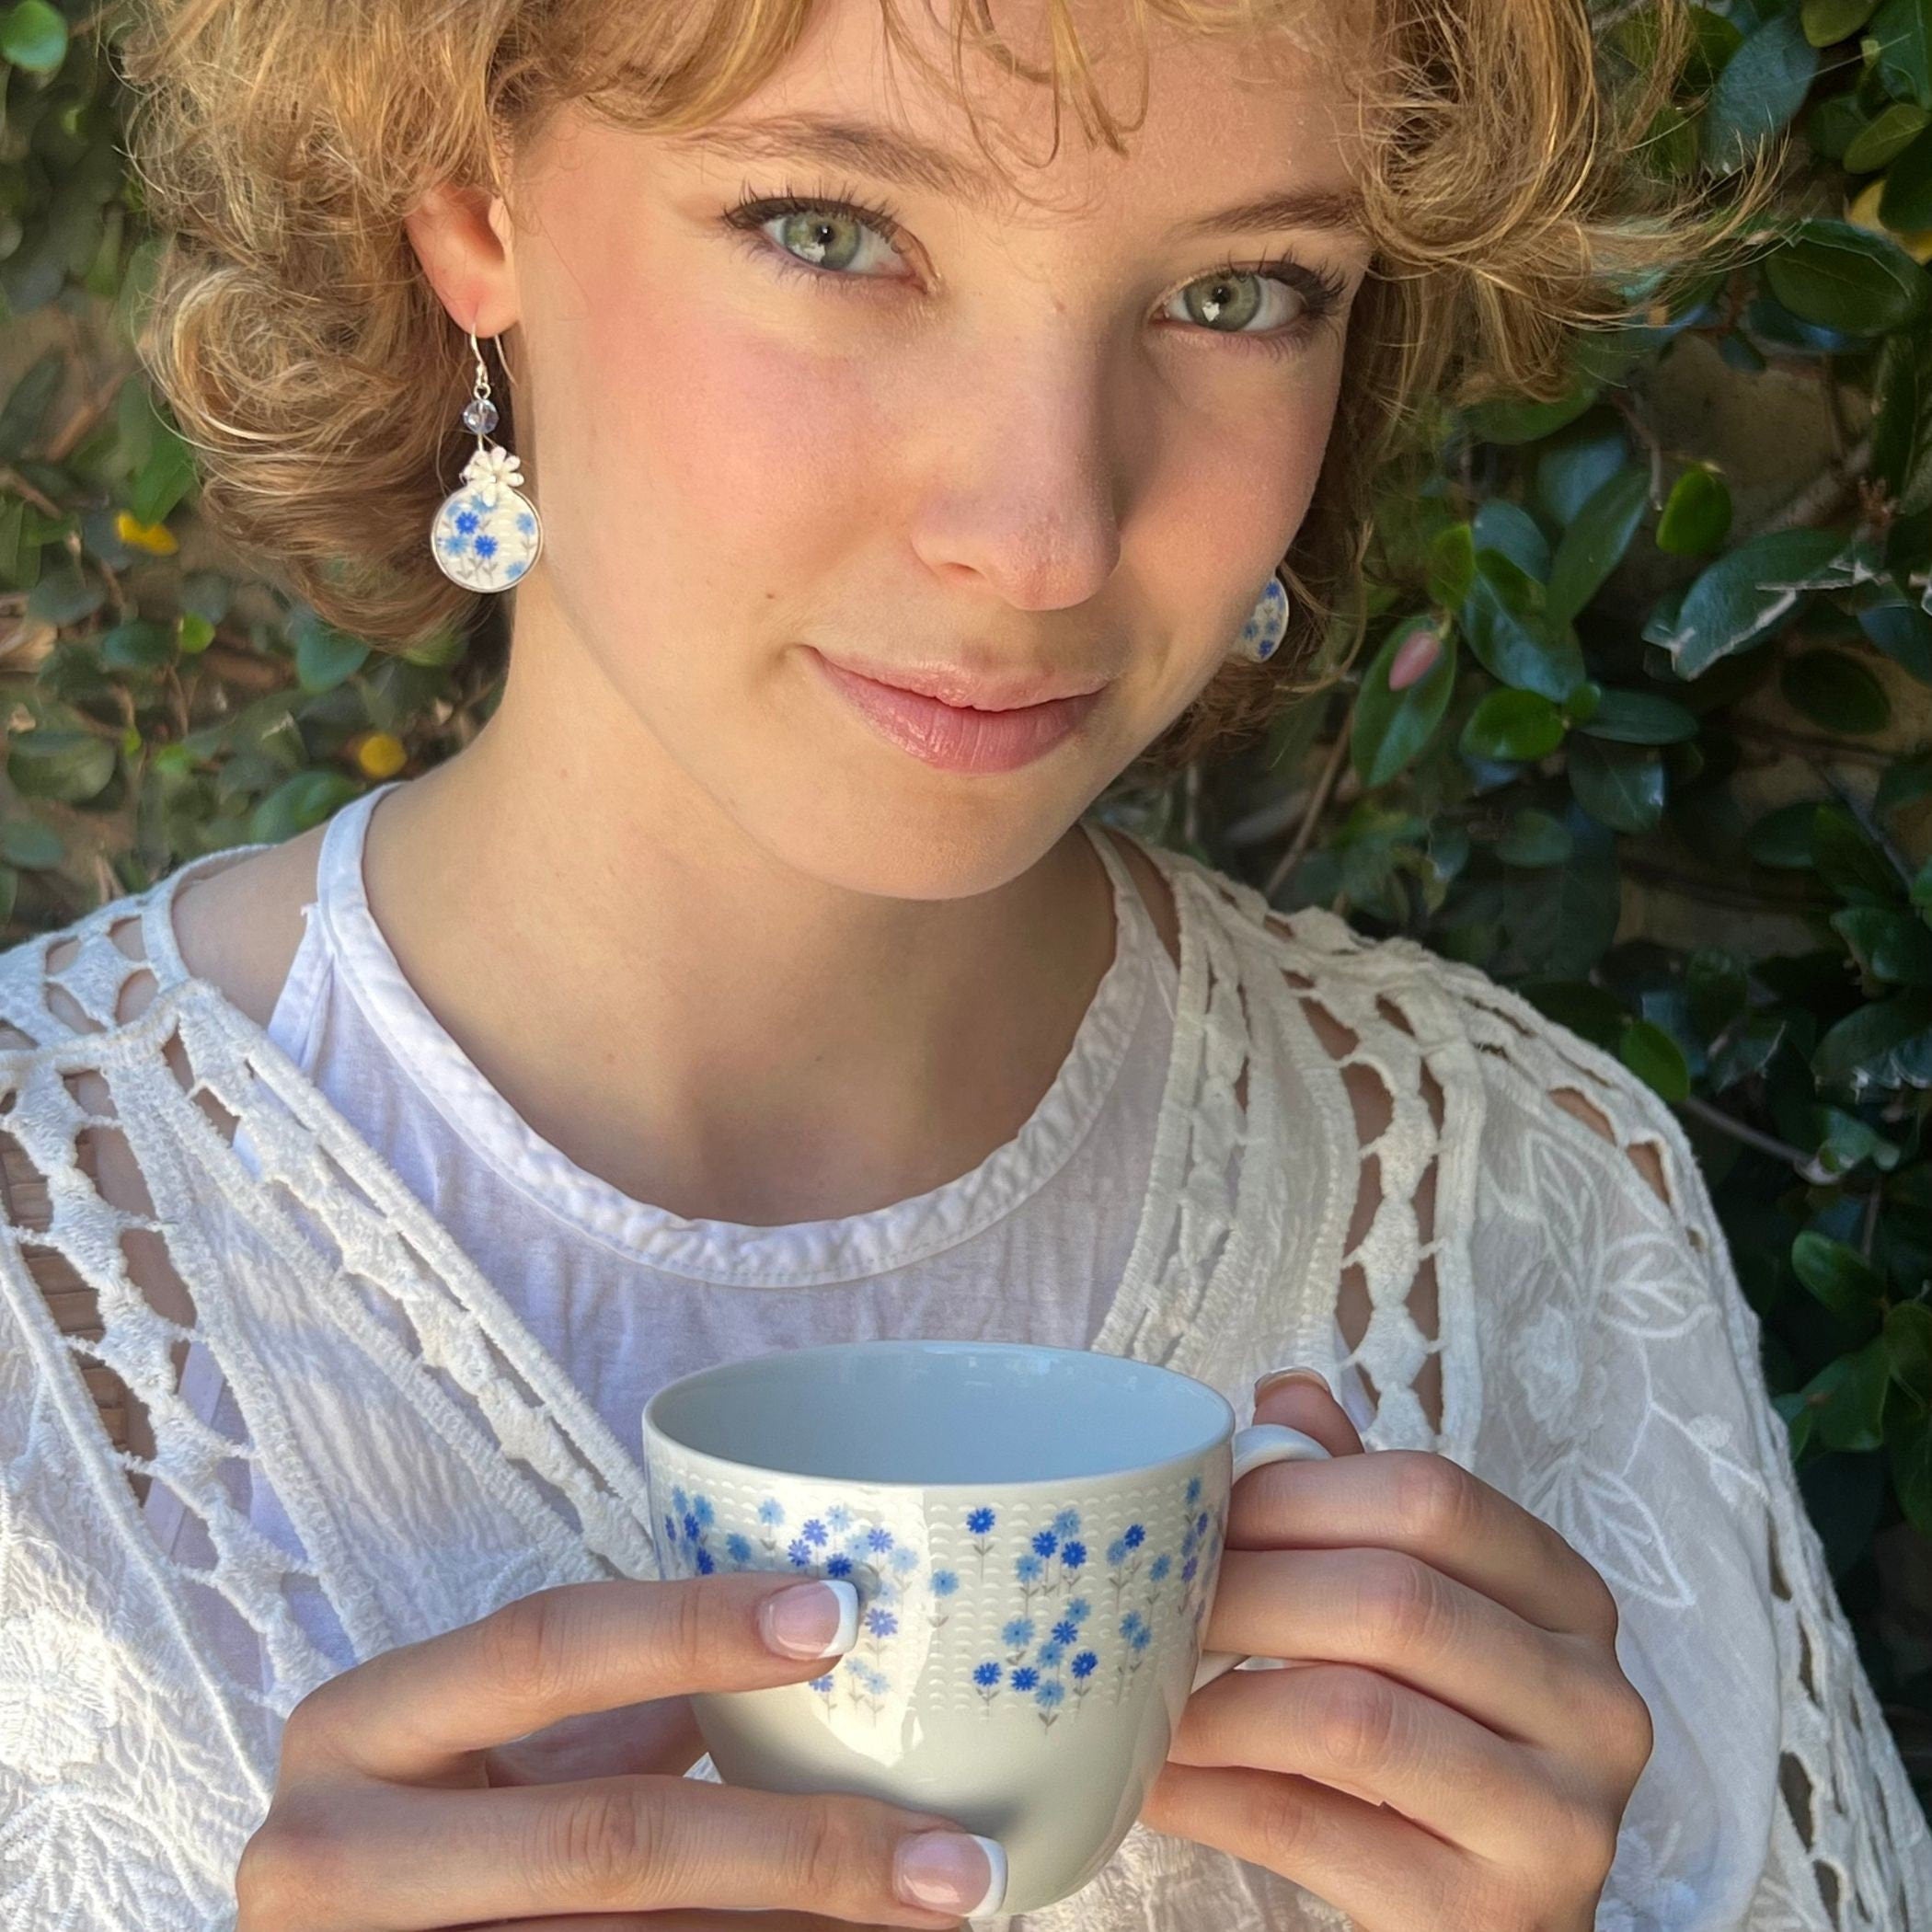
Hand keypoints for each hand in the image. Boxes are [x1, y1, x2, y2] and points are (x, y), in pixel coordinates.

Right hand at [235, 1571, 1002, 1930]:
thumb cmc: (439, 1818)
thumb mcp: (501, 1743)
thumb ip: (626, 1698)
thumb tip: (836, 1640)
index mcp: (358, 1729)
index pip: (539, 1649)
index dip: (690, 1625)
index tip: (840, 1615)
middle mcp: (333, 1859)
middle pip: (606, 1841)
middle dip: (803, 1850)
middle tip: (957, 1860)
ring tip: (938, 1910)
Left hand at [1138, 1371, 1653, 1931]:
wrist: (1478, 1931)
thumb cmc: (1428, 1747)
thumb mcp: (1412, 1617)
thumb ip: (1356, 1503)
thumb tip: (1284, 1395)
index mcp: (1571, 1602)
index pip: (1434, 1498)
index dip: (1295, 1491)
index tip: (1197, 1510)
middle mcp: (1595, 1707)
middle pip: (1391, 1600)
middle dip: (1243, 1590)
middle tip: (1147, 1598)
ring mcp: (1559, 1826)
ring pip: (1352, 1717)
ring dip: (1215, 1696)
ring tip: (1140, 1685)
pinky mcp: (1487, 1923)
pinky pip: (1314, 1831)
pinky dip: (1211, 1794)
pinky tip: (1153, 1777)